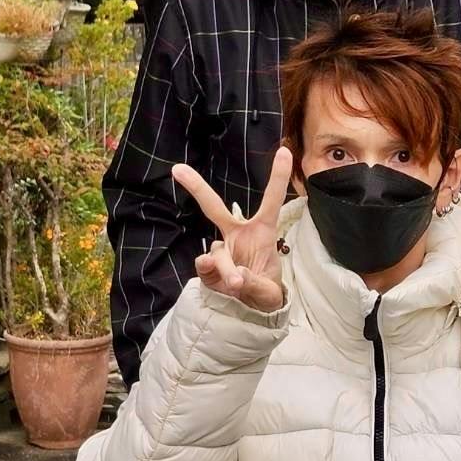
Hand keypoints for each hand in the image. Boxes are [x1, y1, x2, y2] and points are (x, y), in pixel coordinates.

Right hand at [171, 147, 291, 312]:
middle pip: (214, 207)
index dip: (277, 177)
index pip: (270, 201)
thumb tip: (235, 276)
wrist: (250, 310)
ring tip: (237, 283)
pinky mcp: (207, 267)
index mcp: (261, 232)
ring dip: (225, 268)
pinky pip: (205, 266)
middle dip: (196, 187)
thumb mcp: (269, 291)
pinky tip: (220, 282)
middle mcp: (237, 235)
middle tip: (177, 169)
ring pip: (217, 253)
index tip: (284, 150)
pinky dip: (211, 274)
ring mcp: (220, 250)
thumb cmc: (266, 291)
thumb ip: (255, 283)